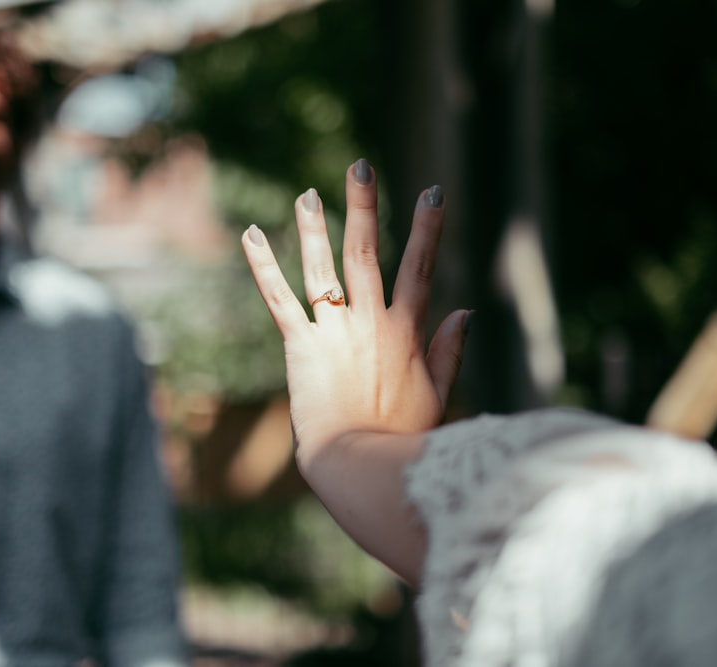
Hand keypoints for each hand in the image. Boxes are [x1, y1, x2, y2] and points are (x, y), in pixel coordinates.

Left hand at [241, 159, 469, 466]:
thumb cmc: (402, 438)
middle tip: (360, 165)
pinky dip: (264, 267)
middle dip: (366, 207)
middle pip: (368, 253)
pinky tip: (251, 234)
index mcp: (407, 331)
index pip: (420, 268)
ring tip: (306, 194)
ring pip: (324, 269)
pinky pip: (280, 300)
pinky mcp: (302, 348)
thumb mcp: (437, 393)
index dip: (426, 228)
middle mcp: (371, 322)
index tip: (431, 191)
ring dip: (314, 229)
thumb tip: (464, 310)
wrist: (361, 467)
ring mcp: (336, 332)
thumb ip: (449, 349)